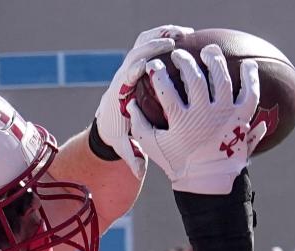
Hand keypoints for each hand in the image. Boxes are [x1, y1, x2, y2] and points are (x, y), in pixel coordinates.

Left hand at [94, 24, 192, 171]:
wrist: (108, 124)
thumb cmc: (118, 135)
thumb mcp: (124, 147)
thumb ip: (132, 157)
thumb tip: (139, 173)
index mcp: (120, 94)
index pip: (126, 77)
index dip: (135, 69)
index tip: (147, 65)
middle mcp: (123, 76)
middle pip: (136, 52)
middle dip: (153, 45)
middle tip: (174, 43)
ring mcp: (130, 65)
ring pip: (142, 41)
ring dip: (161, 34)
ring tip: (184, 34)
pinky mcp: (138, 60)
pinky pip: (149, 41)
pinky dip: (164, 34)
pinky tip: (185, 36)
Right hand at [127, 45, 265, 193]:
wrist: (208, 183)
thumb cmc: (179, 164)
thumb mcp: (154, 148)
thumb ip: (140, 126)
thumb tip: (130, 104)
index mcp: (180, 121)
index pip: (165, 89)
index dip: (157, 73)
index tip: (154, 65)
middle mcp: (203, 114)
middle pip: (194, 77)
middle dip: (184, 61)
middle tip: (179, 54)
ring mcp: (224, 114)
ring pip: (221, 77)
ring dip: (214, 59)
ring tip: (208, 51)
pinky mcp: (241, 117)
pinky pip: (249, 91)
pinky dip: (250, 76)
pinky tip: (247, 64)